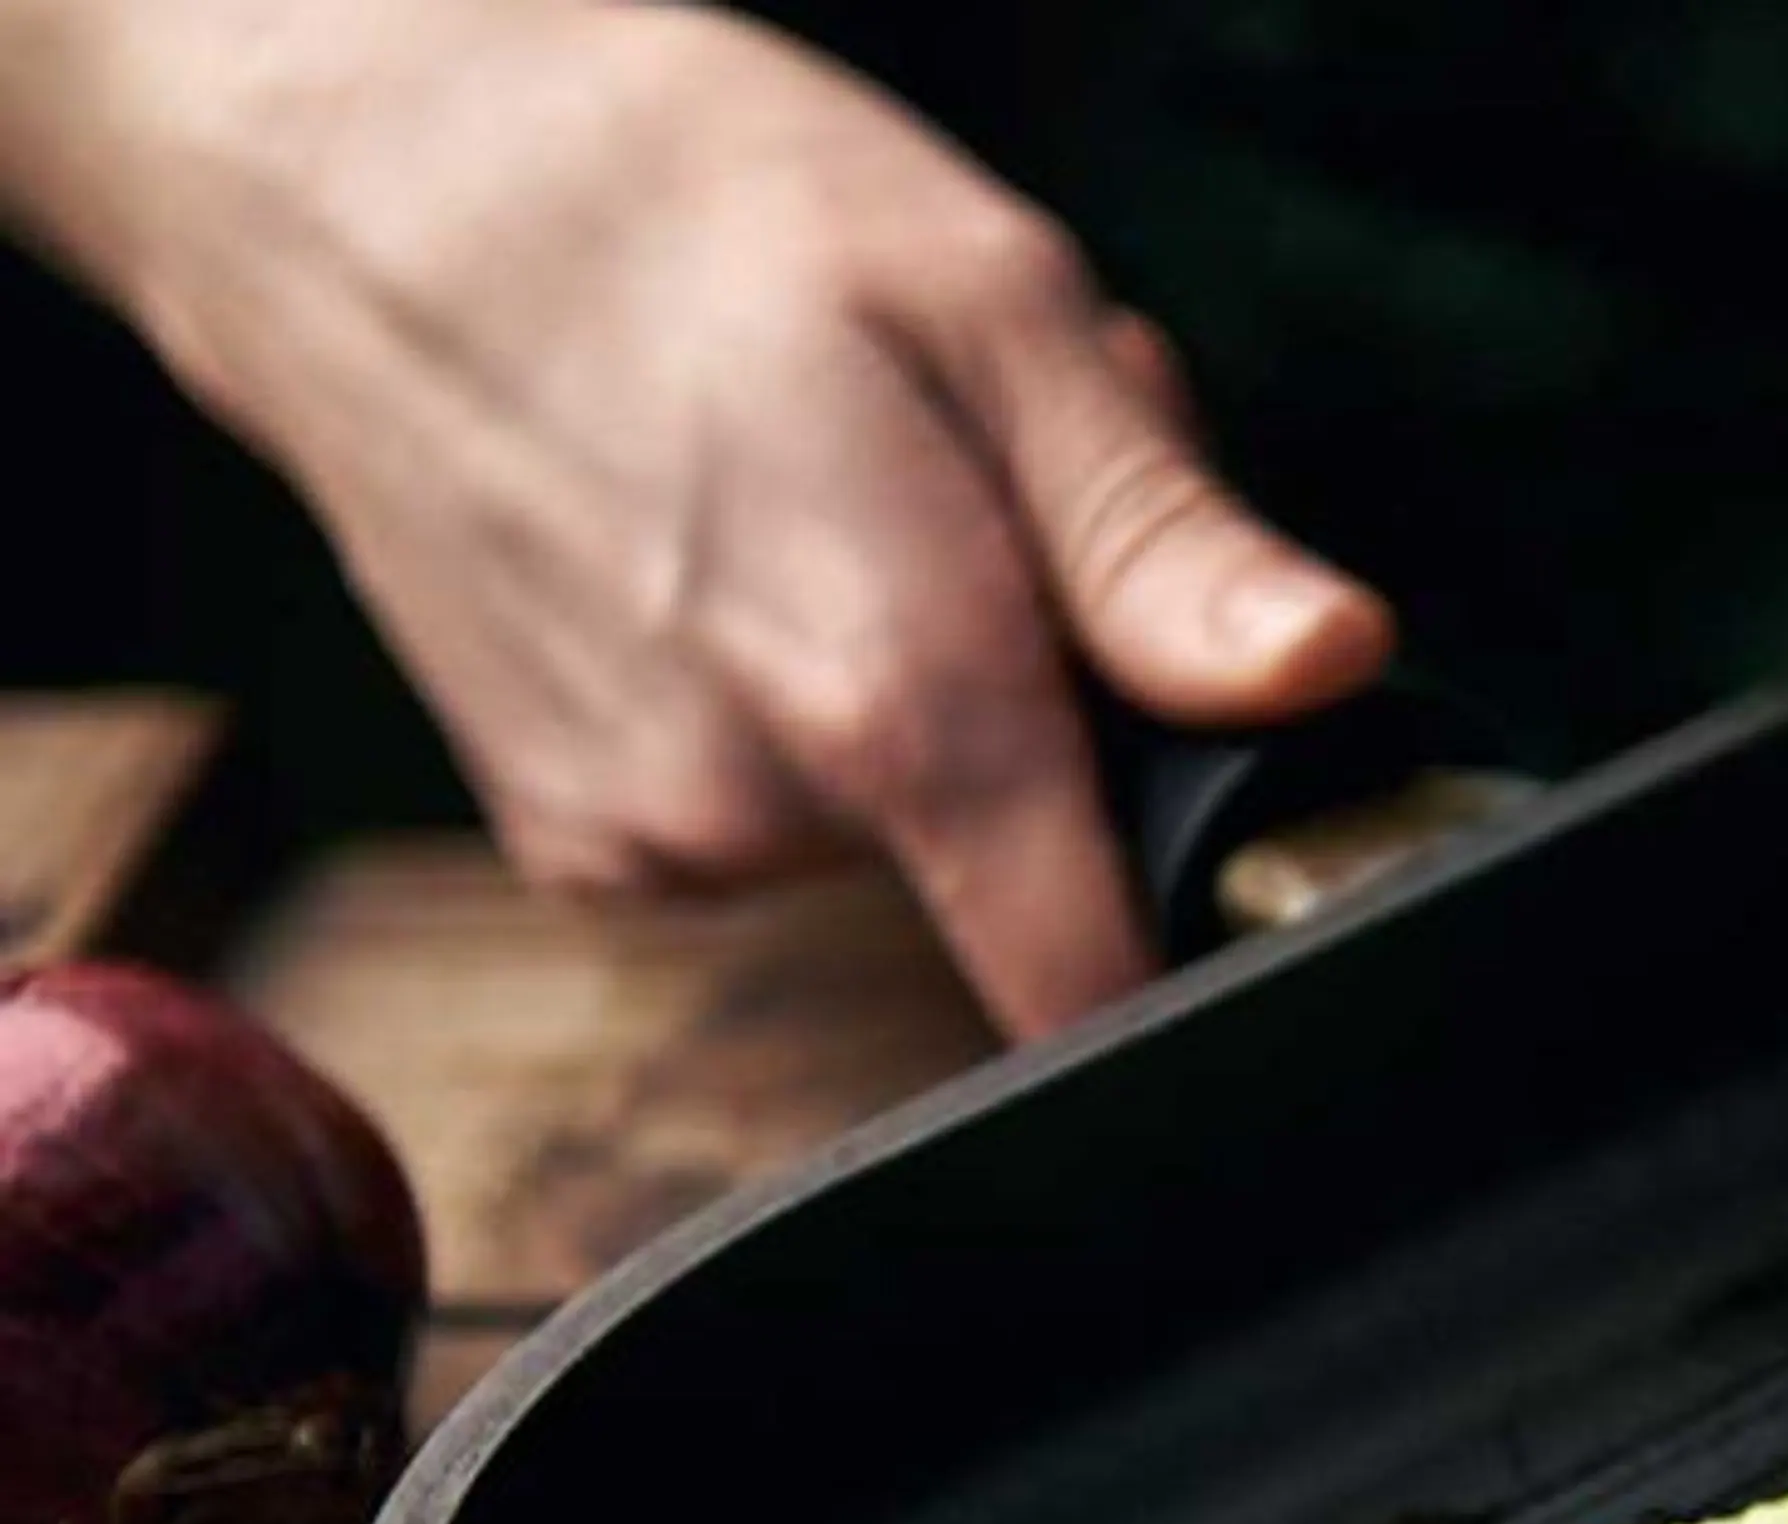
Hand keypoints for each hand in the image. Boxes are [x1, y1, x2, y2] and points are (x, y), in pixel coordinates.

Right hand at [9, 0, 1386, 1032]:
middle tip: (986, 510)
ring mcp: (650, 845)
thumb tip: (1330, 674)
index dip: (1200, 958)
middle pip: (1032, 861)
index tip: (1246, 884)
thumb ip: (1162, 541)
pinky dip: (798, 717)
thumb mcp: (992, 307)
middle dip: (1064, 712)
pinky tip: (734, 556)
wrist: (353, 177)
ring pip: (901, 830)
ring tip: (843, 498)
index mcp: (893, 694)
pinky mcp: (580, 846)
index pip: (1098, 979)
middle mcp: (757, 814)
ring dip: (934, 698)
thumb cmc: (683, 199)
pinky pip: (776, 823)